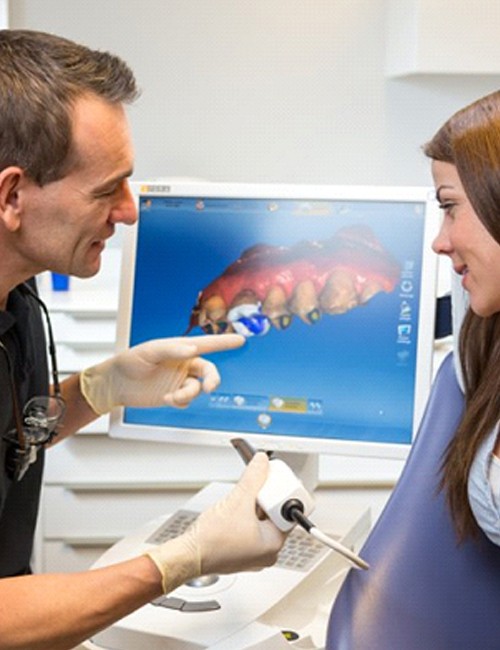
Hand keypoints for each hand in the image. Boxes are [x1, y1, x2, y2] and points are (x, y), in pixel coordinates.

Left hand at [79, 334, 244, 414]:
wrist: (115, 384)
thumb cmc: (129, 361)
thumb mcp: (149, 352)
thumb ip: (172, 350)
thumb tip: (191, 350)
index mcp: (180, 348)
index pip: (207, 344)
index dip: (224, 342)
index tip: (241, 339)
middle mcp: (183, 364)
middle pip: (208, 371)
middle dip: (212, 380)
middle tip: (209, 387)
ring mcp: (179, 380)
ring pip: (197, 389)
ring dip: (187, 394)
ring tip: (171, 397)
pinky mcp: (174, 395)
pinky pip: (187, 400)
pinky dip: (180, 401)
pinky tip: (166, 399)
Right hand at [146, 453, 286, 592]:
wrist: (188, 556)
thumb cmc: (211, 540)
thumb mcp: (237, 500)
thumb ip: (253, 478)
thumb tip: (262, 463)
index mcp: (274, 544)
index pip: (288, 512)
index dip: (279, 493)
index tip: (271, 481)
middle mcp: (267, 552)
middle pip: (274, 515)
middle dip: (264, 498)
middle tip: (255, 488)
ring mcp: (254, 554)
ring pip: (261, 521)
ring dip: (253, 506)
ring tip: (241, 499)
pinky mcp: (241, 552)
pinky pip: (251, 529)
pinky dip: (245, 516)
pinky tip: (235, 510)